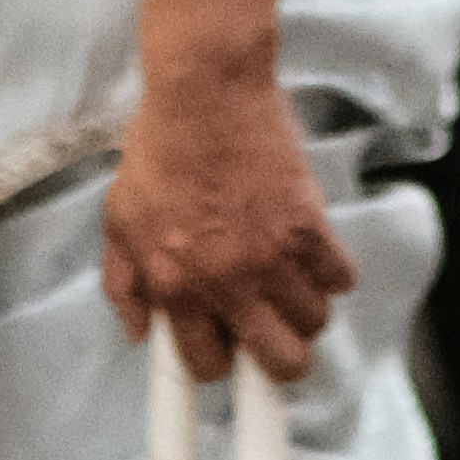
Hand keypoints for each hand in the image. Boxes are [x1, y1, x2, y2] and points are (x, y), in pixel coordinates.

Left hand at [102, 56, 350, 380]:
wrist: (205, 94)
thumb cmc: (157, 150)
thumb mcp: (119, 220)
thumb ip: (124, 284)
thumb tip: (139, 334)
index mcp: (175, 288)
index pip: (206, 365)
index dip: (219, 362)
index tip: (225, 348)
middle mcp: (227, 284)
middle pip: (280, 362)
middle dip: (280, 363)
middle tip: (275, 338)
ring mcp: (273, 257)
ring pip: (314, 322)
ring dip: (305, 314)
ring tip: (292, 290)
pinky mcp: (309, 225)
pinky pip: (341, 277)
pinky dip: (333, 276)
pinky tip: (315, 259)